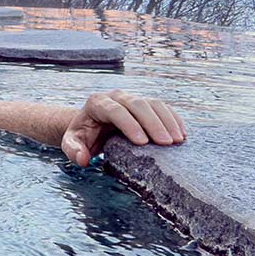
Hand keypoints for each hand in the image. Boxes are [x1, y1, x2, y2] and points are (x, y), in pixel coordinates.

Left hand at [60, 90, 185, 164]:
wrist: (91, 124)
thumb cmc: (83, 135)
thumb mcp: (72, 142)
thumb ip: (73, 150)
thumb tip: (83, 159)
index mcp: (97, 103)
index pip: (115, 111)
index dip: (130, 124)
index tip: (142, 142)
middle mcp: (117, 96)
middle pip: (138, 104)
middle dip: (153, 123)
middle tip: (166, 143)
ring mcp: (132, 97)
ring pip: (153, 103)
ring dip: (167, 121)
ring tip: (177, 140)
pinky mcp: (145, 103)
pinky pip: (162, 107)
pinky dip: (174, 119)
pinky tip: (182, 134)